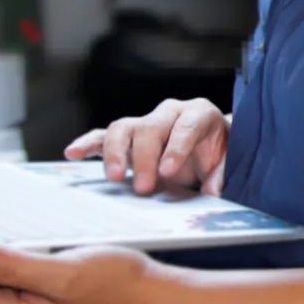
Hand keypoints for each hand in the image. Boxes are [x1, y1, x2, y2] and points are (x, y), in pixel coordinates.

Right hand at [64, 98, 228, 195]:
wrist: (213, 143)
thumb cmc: (221, 151)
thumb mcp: (230, 160)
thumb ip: (222, 172)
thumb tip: (212, 189)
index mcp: (198, 113)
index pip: (185, 127)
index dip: (176, 148)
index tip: (168, 171)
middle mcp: (169, 113)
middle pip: (150, 128)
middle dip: (145, 158)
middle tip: (144, 188)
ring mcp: (146, 123)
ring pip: (123, 128)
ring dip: (116, 152)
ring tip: (114, 178)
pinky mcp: (129, 137)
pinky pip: (104, 136)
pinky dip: (88, 144)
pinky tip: (73, 153)